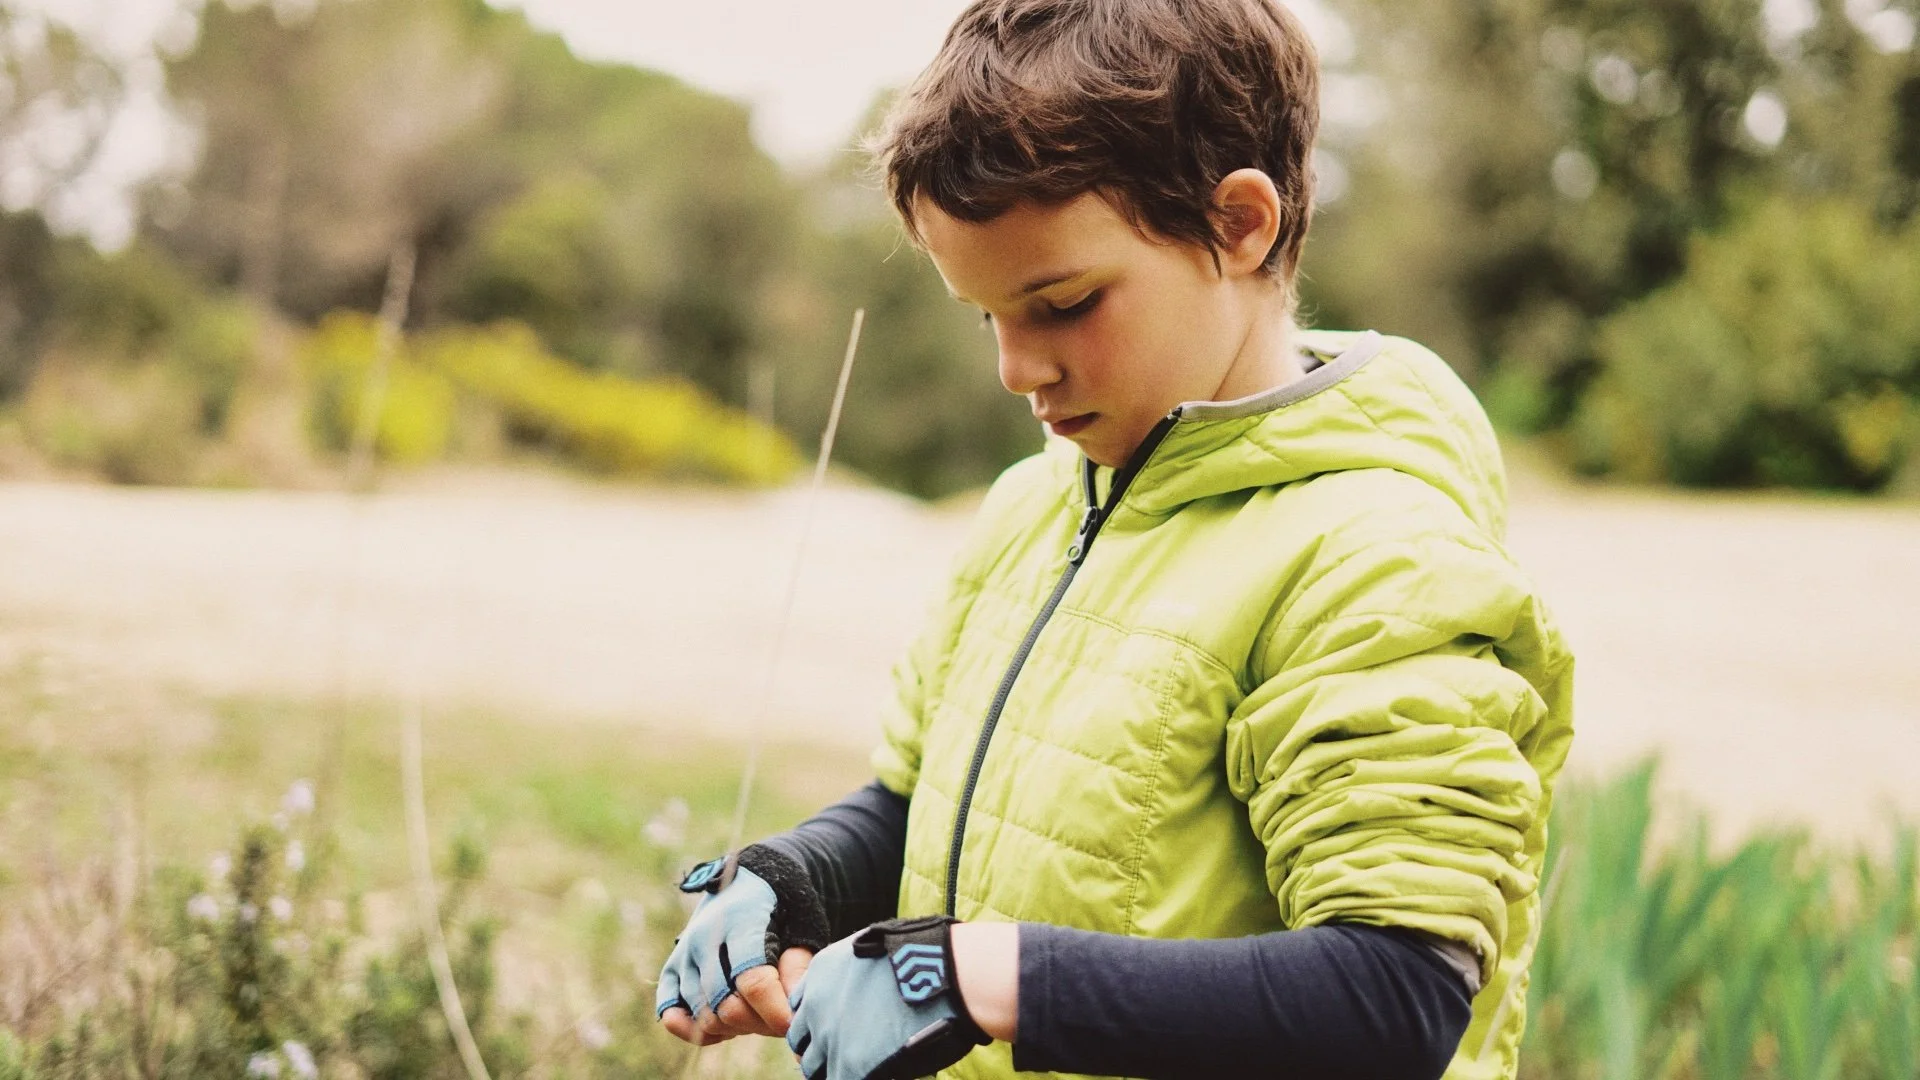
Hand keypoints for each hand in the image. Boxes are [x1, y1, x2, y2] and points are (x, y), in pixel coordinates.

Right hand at [656, 852, 825, 1043]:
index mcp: (740, 921)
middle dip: (759, 1023)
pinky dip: (697, 1030)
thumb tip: (793, 1011)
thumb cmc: (784, 905)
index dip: (776, 1011)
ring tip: (759, 1012)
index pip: (753, 981)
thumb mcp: (804, 922)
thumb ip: (799, 964)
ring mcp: (683, 954)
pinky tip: (724, 1027)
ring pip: (703, 1015)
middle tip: (781, 1019)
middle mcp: (703, 938)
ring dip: (736, 1027)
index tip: (794, 1024)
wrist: (751, 881)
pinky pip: (672, 1013)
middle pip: (726, 1005)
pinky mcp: (671, 968)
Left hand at [786, 916, 990, 1079]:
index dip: (818, 1020)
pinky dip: (853, 1076)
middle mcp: (816, 1006)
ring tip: (862, 1066)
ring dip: (833, 1068)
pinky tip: (876, 1073)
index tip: (835, 1027)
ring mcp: (830, 1039)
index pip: (800, 1007)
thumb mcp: (874, 947)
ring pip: (814, 1067)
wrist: (943, 972)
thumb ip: (854, 968)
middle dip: (819, 1047)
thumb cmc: (924, 954)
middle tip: (845, 1054)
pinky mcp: (849, 1067)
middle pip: (801, 1040)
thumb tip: (863, 984)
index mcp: (820, 973)